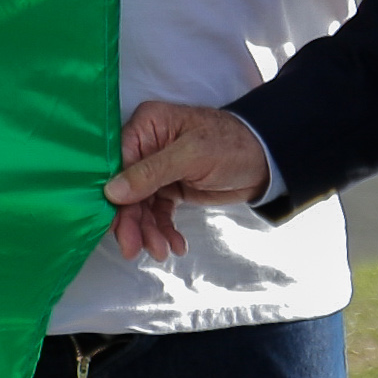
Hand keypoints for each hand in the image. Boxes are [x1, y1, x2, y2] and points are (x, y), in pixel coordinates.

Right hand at [103, 99, 270, 261]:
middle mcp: (146, 146)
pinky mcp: (170, 188)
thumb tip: (112, 192)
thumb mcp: (191, 156)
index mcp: (146, 126)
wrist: (266, 161)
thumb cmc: (231, 146)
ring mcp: (157, 169)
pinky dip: (165, 230)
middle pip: (128, 189)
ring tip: (161, 252)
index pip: (119, 164)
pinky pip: (159, 212)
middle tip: (134, 249)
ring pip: (142, 206)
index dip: (116, 197)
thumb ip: (151, 173)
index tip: (117, 226)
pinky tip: (175, 246)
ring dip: (150, 231)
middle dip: (134, 221)